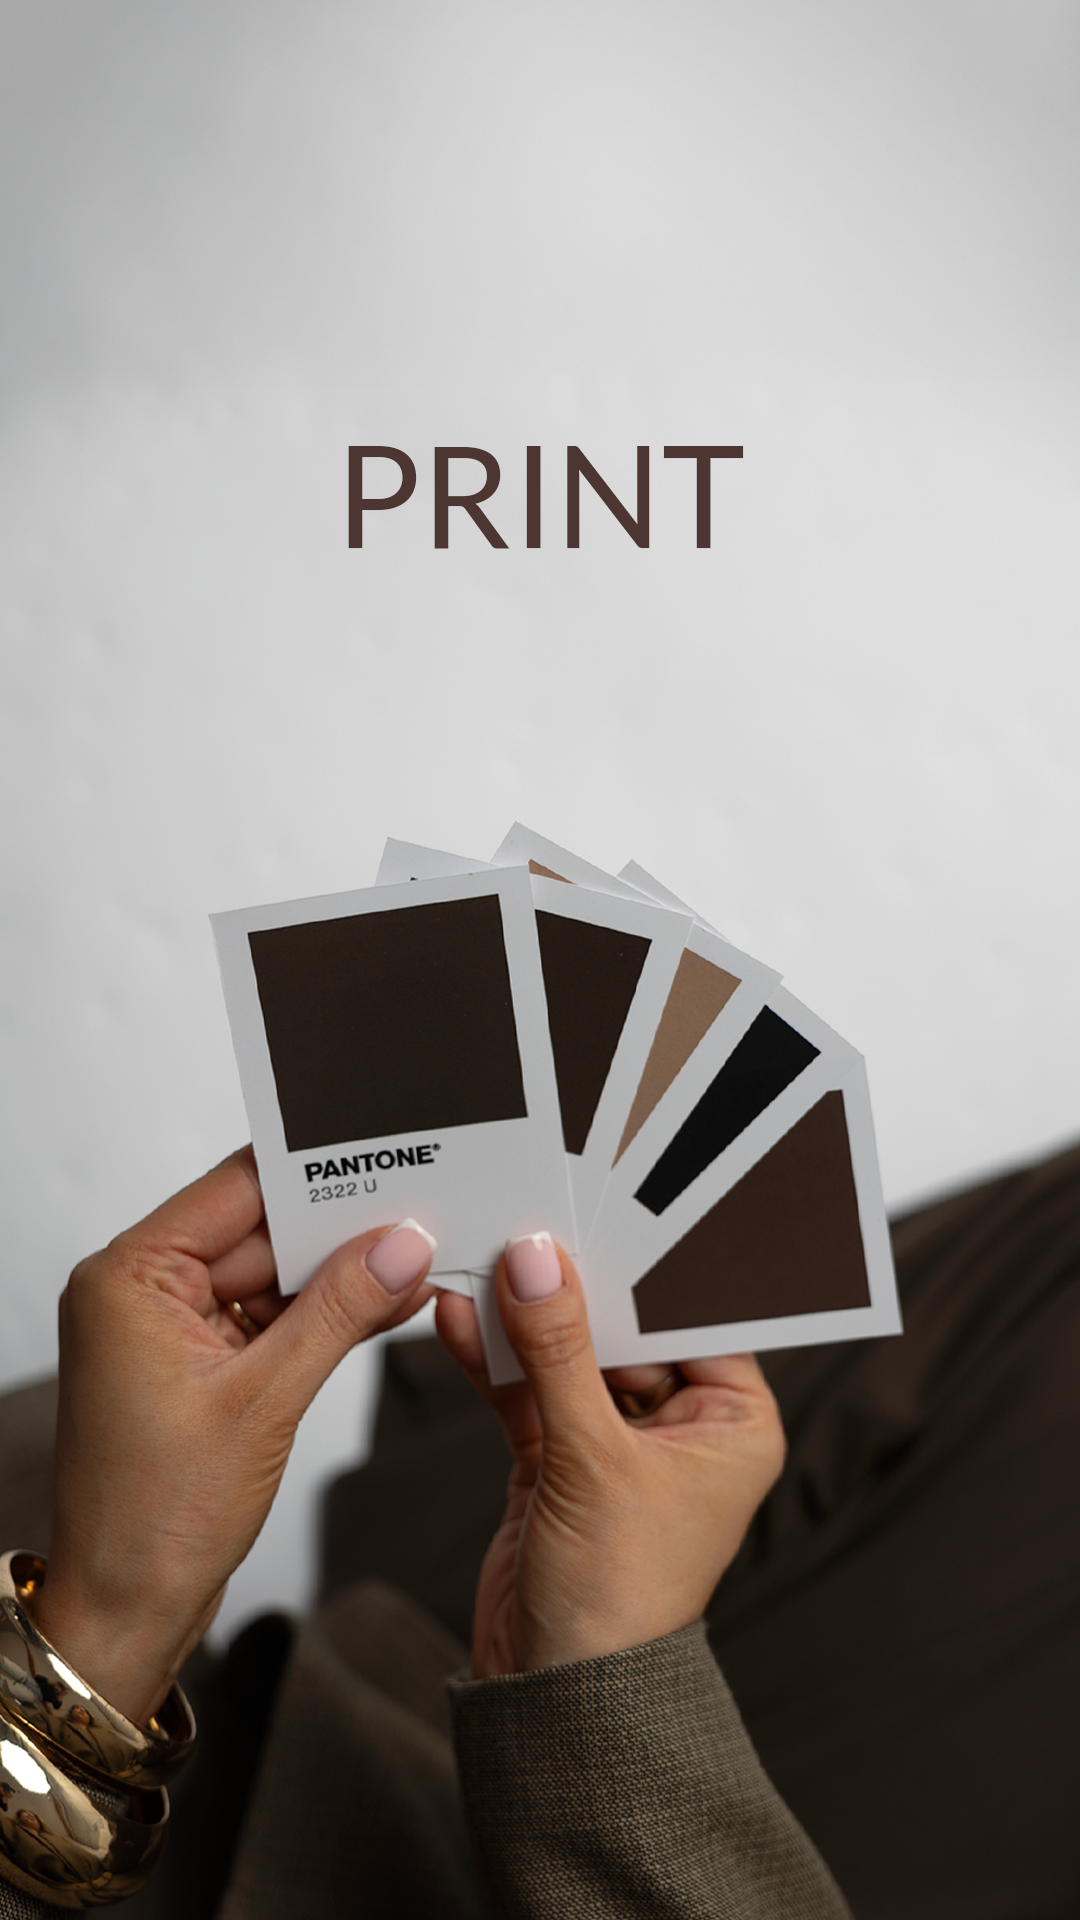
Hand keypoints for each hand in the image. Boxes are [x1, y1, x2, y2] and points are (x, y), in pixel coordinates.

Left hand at [31, 1148, 434, 1723]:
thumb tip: (397, 1248)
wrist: (127, 1612)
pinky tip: (382, 1305)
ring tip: (415, 1264)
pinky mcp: (195, 1362)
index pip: (235, 1191)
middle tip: (420, 1219)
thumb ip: (338, 1312)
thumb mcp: (264, 1402)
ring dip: (338, 1276)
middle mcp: (139, 1290)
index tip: (384, 1159)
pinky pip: (268, 1316)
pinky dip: (321, 1316)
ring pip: (271, 1273)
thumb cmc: (153, 1521)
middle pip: (259, 1229)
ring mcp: (167, 1327)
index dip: (314, 1175)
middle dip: (340, 1230)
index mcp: (128, 1278)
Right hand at [436, 1236, 784, 1677]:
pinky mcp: (556, 1461)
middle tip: (526, 1225)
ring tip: (480, 1258)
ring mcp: (614, 1443)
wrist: (554, 1697)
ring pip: (567, 1356)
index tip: (597, 1211)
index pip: (690, 1316)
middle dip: (570, 1287)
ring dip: (522, 1319)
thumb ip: (558, 1354)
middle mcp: (681, 1427)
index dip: (642, 1268)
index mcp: (733, 1422)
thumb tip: (537, 1265)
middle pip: (622, 1328)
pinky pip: (526, 1391)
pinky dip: (493, 1360)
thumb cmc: (617, 1600)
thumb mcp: (592, 1460)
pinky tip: (459, 1318)